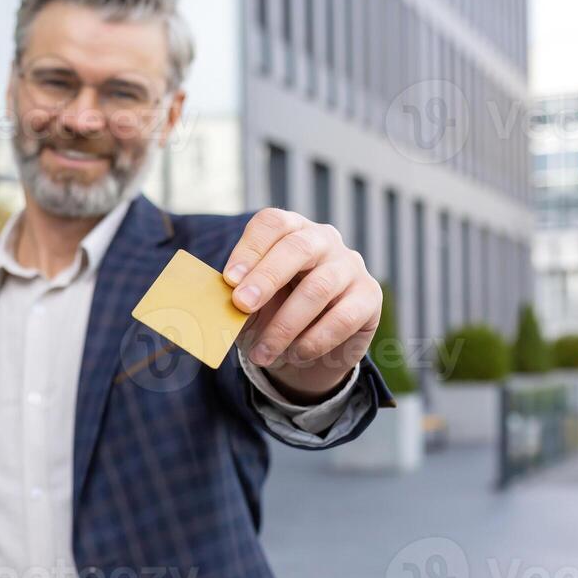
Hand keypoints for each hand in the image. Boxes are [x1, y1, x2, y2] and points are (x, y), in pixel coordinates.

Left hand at [223, 208, 381, 402]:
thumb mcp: (249, 304)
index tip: (229, 279)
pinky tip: (295, 354)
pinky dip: (315, 339)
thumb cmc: (272, 313)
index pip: (272, 224)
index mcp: (289, 230)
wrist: (308, 347)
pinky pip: (344, 317)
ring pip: (319, 288)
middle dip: (266, 277)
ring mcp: (350, 265)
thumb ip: (234, 299)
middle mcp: (323, 240)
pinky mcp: (369, 296)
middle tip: (241, 305)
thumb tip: (208, 306)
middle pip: (298, 248)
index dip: (250, 249)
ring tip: (262, 353)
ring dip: (285, 324)